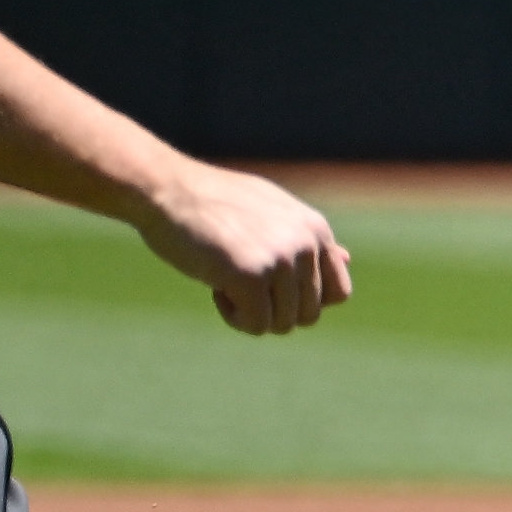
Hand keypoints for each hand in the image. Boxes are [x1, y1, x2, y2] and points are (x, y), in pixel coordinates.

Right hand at [147, 162, 352, 338]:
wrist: (164, 187)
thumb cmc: (212, 202)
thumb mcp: (271, 210)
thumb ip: (307, 239)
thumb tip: (347, 259)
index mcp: (315, 229)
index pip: (338, 293)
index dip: (303, 301)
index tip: (270, 287)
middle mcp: (305, 244)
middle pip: (309, 314)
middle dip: (274, 309)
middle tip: (239, 282)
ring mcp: (280, 259)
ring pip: (283, 323)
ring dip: (251, 313)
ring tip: (225, 280)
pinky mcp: (250, 275)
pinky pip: (256, 324)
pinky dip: (234, 317)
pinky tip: (215, 288)